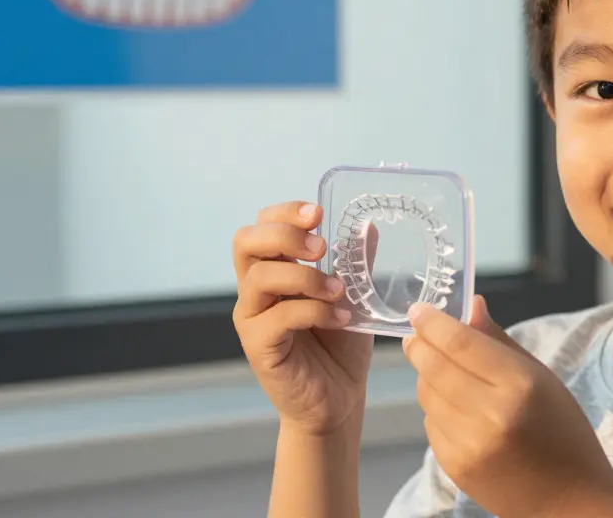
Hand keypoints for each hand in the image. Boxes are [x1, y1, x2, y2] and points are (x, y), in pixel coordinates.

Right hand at [232, 200, 375, 435]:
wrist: (338, 398)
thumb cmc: (339, 347)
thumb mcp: (352, 296)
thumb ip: (355, 264)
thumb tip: (367, 226)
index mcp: (273, 271)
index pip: (260, 227)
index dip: (283, 213)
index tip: (318, 213)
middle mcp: (254, 291)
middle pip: (245, 242)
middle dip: (285, 235)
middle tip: (321, 247)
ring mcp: (252, 319)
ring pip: (260, 277)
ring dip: (306, 277)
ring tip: (339, 291)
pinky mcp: (259, 347)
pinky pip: (278, 317)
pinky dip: (314, 311)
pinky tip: (340, 319)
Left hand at [402, 297, 612, 517]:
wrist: (569, 501)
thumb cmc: (562, 432)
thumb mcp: (542, 378)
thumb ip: (499, 340)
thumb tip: (470, 304)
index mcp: (519, 385)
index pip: (461, 343)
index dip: (433, 322)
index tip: (418, 309)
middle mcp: (491, 415)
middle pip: (434, 366)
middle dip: (419, 345)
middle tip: (415, 334)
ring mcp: (469, 445)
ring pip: (426, 394)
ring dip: (427, 376)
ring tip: (443, 371)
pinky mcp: (455, 467)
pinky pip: (430, 424)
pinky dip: (436, 409)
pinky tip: (457, 409)